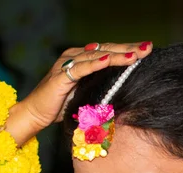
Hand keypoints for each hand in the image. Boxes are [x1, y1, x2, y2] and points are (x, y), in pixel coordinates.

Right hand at [20, 41, 152, 131]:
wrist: (35, 115)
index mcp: (82, 60)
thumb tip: (123, 88)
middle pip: (106, 49)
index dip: (128, 50)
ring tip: (134, 54)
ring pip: (96, 56)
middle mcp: (75, 57)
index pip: (109, 51)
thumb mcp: (86, 95)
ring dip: (117, 55)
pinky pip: (81, 68)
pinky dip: (95, 63)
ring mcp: (67, 65)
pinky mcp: (60, 76)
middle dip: (128, 49)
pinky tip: (110, 59)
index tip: (147, 50)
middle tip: (148, 48)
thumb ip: (100, 87)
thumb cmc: (60, 107)